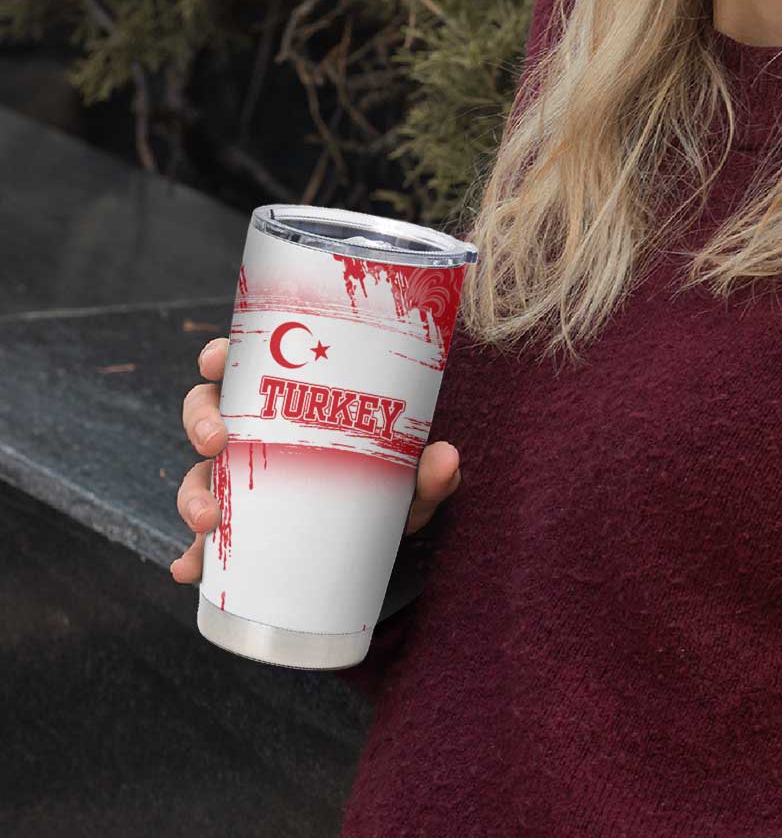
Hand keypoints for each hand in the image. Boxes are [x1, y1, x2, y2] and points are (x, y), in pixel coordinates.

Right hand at [169, 337, 461, 582]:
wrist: (381, 547)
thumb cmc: (387, 490)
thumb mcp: (408, 482)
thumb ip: (427, 473)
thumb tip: (447, 458)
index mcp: (288, 404)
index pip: (245, 368)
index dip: (220, 357)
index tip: (215, 359)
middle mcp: (257, 437)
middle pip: (207, 413)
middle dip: (200, 423)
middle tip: (215, 443)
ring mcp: (244, 484)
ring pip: (198, 475)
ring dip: (192, 493)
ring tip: (207, 520)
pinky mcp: (241, 533)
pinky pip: (205, 543)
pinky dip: (192, 557)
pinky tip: (189, 571)